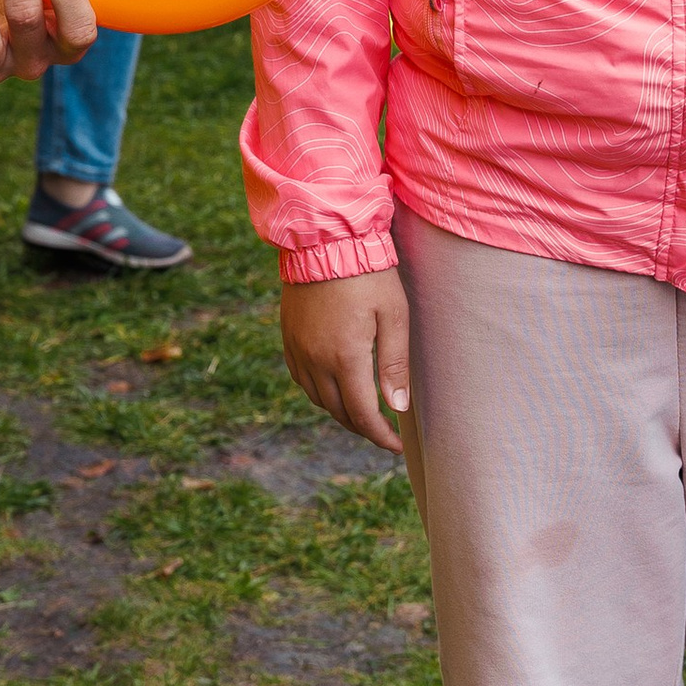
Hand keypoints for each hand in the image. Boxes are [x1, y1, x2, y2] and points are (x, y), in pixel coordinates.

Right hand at [279, 269, 411, 454]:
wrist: (324, 240)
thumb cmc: (368, 274)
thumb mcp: (393, 315)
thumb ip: (394, 364)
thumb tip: (397, 407)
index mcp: (345, 357)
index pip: (363, 414)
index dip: (380, 436)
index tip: (396, 445)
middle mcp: (316, 359)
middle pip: (338, 412)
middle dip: (362, 428)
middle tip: (383, 432)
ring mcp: (298, 349)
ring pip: (317, 399)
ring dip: (340, 412)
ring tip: (361, 412)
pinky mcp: (288, 337)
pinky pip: (301, 378)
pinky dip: (319, 393)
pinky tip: (334, 388)